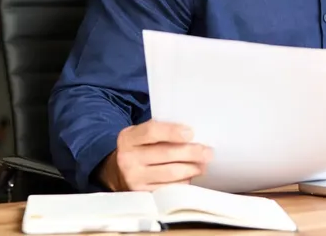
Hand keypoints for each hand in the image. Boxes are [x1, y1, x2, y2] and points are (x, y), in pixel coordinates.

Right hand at [98, 121, 213, 191]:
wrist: (117, 173)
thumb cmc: (138, 149)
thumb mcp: (140, 136)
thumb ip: (159, 133)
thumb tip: (192, 136)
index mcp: (128, 138)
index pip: (152, 132)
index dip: (173, 132)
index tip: (191, 133)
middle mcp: (128, 158)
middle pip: (166, 154)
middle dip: (191, 153)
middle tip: (208, 152)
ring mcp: (135, 178)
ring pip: (170, 173)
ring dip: (191, 168)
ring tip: (203, 165)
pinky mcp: (143, 194)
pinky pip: (170, 188)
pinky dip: (183, 182)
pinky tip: (190, 176)